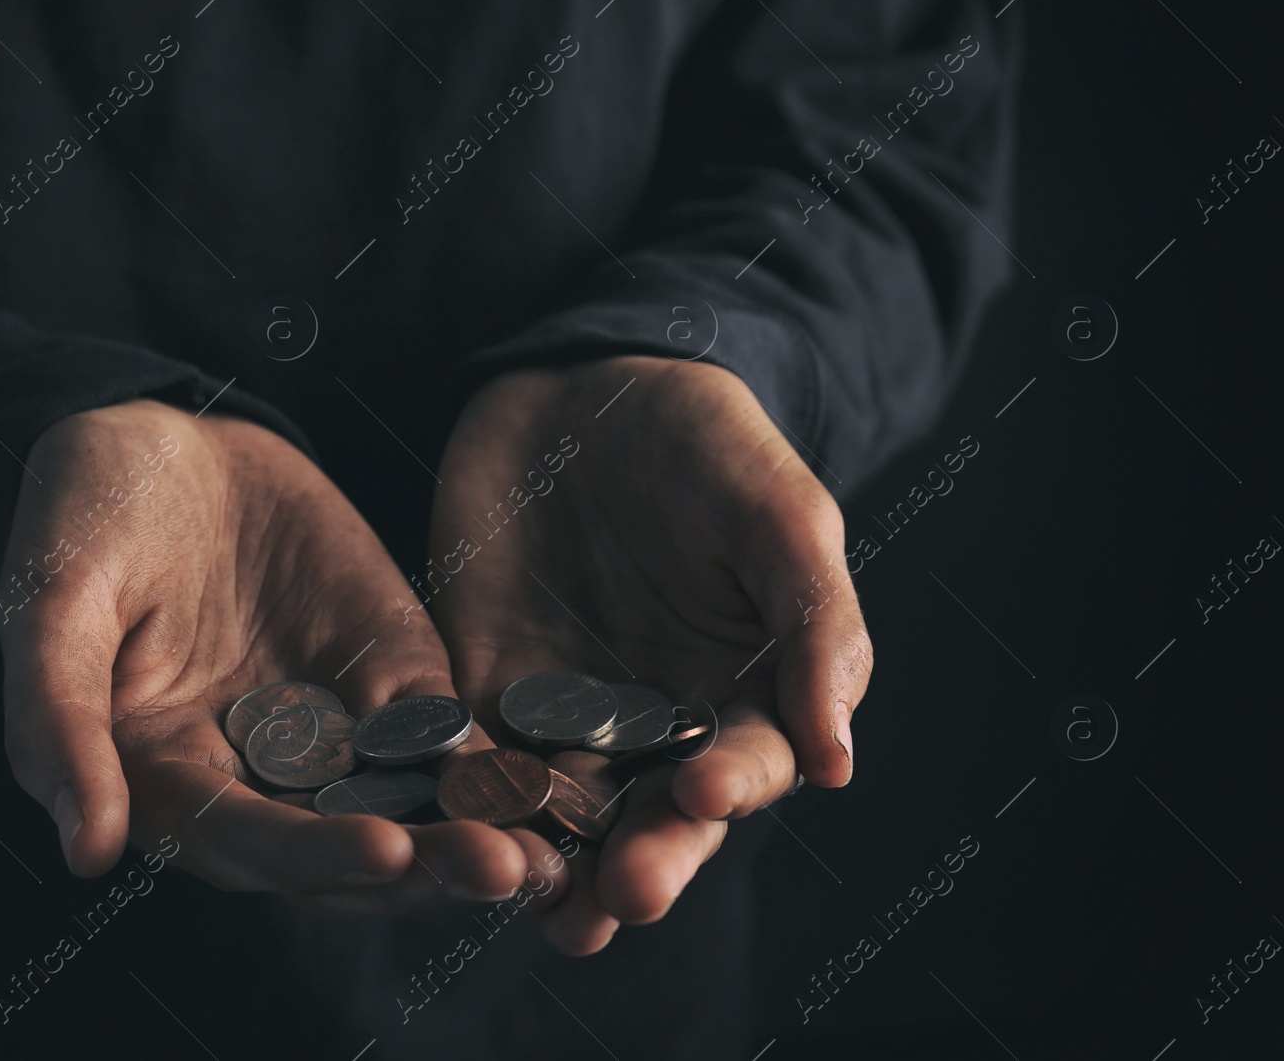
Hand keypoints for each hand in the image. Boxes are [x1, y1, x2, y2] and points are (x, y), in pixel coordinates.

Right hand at [0, 399, 528, 911]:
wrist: (165, 436)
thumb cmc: (85, 516)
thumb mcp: (51, 603)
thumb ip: (58, 721)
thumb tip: (88, 848)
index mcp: (166, 777)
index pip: (244, 840)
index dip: (309, 851)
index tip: (382, 852)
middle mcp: (255, 774)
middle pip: (343, 846)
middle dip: (420, 868)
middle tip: (499, 871)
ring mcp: (331, 728)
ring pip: (406, 805)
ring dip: (472, 834)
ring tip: (542, 855)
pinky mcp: (391, 675)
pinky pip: (445, 731)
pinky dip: (492, 760)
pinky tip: (549, 777)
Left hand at [428, 356, 872, 952]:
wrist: (583, 383)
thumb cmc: (706, 444)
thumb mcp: (779, 514)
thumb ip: (816, 627)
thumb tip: (839, 762)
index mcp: (743, 694)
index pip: (747, 765)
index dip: (730, 786)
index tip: (705, 791)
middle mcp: (655, 725)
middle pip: (652, 816)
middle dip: (640, 860)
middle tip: (621, 898)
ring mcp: (564, 714)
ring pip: (561, 811)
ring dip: (553, 862)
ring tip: (544, 906)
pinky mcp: (480, 691)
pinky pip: (471, 752)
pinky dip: (463, 791)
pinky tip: (450, 821)